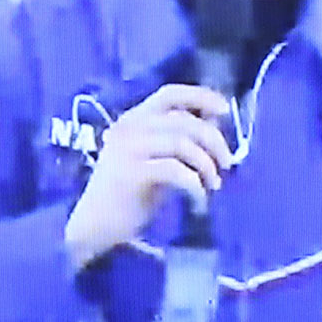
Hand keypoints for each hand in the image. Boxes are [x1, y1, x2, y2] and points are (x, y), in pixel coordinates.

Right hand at [63, 85, 232, 269]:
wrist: (95, 227)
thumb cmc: (128, 195)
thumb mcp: (157, 159)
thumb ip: (180, 139)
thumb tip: (215, 119)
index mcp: (134, 119)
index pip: (170, 94)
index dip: (200, 96)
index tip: (225, 109)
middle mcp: (128, 128)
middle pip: (184, 120)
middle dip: (214, 141)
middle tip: (227, 164)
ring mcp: (127, 149)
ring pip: (183, 143)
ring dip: (206, 164)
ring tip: (213, 184)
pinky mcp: (131, 173)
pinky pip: (176, 171)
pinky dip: (195, 186)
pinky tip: (199, 201)